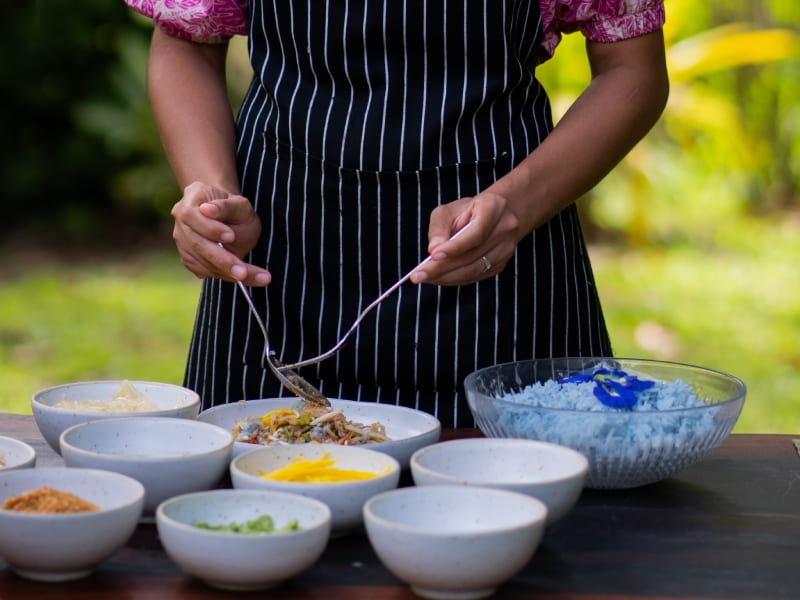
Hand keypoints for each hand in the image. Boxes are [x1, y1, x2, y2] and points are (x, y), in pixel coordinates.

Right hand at [171, 182, 270, 285]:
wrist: (229, 219)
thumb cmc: (235, 209)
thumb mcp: (239, 204)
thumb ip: (226, 206)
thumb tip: (207, 210)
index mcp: (189, 203)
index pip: (191, 216)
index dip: (210, 228)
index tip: (231, 236)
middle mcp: (181, 225)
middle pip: (197, 245)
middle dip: (222, 260)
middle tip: (243, 272)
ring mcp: (183, 244)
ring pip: (202, 263)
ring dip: (229, 272)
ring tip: (260, 277)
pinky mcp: (190, 260)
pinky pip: (207, 272)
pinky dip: (228, 276)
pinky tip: (250, 277)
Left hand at [410, 191, 524, 284]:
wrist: (498, 214)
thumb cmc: (469, 210)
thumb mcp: (449, 210)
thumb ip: (439, 228)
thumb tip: (433, 250)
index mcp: (493, 207)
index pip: (476, 232)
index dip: (455, 246)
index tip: (433, 255)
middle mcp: (505, 228)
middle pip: (472, 255)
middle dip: (443, 267)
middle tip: (419, 275)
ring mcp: (506, 248)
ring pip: (474, 270)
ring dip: (446, 277)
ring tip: (425, 278)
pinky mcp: (501, 264)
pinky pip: (475, 276)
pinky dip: (455, 279)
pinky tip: (439, 277)